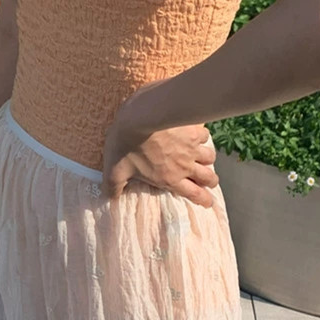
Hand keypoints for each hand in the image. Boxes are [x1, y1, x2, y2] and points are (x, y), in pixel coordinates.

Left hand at [102, 82, 219, 206]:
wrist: (141, 116)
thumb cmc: (127, 145)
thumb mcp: (115, 170)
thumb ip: (113, 186)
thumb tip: (109, 198)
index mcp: (170, 179)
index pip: (194, 195)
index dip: (205, 201)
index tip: (209, 203)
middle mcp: (185, 166)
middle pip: (208, 178)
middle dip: (210, 181)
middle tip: (209, 181)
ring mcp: (191, 148)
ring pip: (209, 158)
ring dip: (208, 160)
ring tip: (204, 159)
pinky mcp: (193, 130)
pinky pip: (204, 136)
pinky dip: (201, 137)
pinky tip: (196, 135)